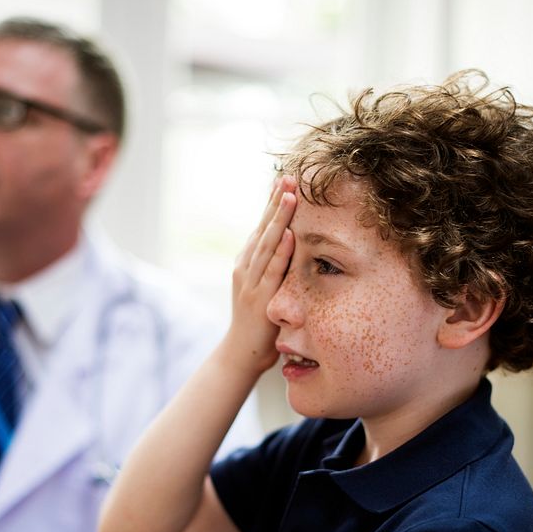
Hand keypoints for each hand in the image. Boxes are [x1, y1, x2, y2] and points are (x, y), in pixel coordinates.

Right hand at [223, 175, 296, 373]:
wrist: (240, 354)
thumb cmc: (256, 322)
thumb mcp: (262, 287)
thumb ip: (273, 267)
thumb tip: (292, 244)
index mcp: (247, 262)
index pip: (261, 227)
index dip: (272, 204)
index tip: (284, 180)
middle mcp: (245, 267)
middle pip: (262, 229)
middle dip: (276, 202)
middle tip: (288, 177)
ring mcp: (251, 282)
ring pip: (266, 245)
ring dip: (279, 220)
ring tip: (290, 196)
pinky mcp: (260, 299)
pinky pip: (273, 272)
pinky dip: (282, 253)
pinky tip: (292, 236)